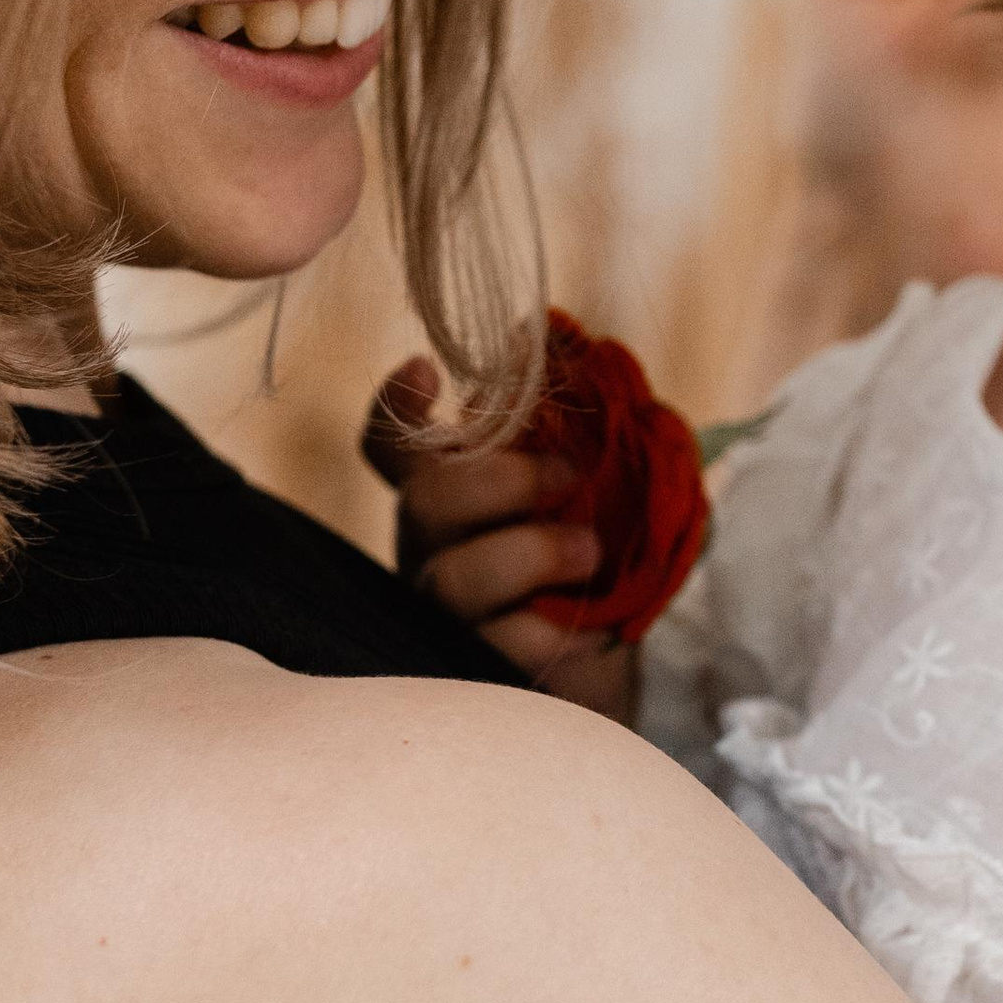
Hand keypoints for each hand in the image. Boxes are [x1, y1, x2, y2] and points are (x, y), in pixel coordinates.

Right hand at [360, 355, 634, 718]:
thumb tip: (530, 334)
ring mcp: (448, 614)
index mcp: (449, 494)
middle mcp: (433, 549)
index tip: (427, 370)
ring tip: (591, 551)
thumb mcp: (584, 479)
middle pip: (425, 502)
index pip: (392, 448)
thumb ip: (558, 421)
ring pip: (451, 580)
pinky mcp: (482, 669)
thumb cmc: (589, 549)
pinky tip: (590, 626)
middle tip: (568, 475)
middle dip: (500, 480)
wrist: (610, 651)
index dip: (396, 409)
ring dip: (528, 553)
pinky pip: (502, 647)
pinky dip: (551, 631)